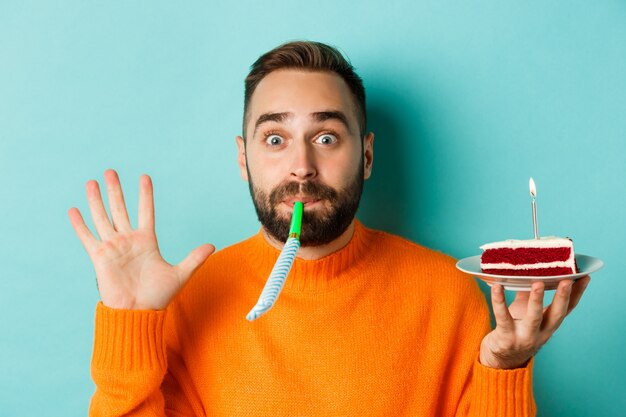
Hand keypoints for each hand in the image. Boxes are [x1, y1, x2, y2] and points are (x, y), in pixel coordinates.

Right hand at [68, 169, 214, 309]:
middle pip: (120, 209)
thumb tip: (212, 246)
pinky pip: (88, 237)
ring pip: (103, 218)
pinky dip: (80, 224)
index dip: (145, 195)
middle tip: (111, 171)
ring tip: (92, 182)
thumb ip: (194, 259)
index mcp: (147, 241)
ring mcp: (113, 247)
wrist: (137, 313)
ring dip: (96, 200)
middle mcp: (128, 240)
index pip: (145, 211)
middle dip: (116, 190)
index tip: (144, 177)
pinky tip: (73, 210)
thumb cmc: (158, 297)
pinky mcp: (99, 257)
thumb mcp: (180, 275)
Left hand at [479, 275, 590, 368]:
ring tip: (538, 283)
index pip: (568, 309)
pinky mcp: (506, 338)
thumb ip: (528, 295)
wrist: (500, 359)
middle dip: (563, 297)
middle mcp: (541, 333)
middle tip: (567, 280)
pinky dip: (499, 301)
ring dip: (536, 300)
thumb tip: (532, 273)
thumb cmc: (514, 331)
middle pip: (556, 314)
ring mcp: (524, 337)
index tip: (584, 277)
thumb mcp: (524, 313)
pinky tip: (496, 287)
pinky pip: (503, 317)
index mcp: (549, 325)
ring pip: (533, 318)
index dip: (577, 294)